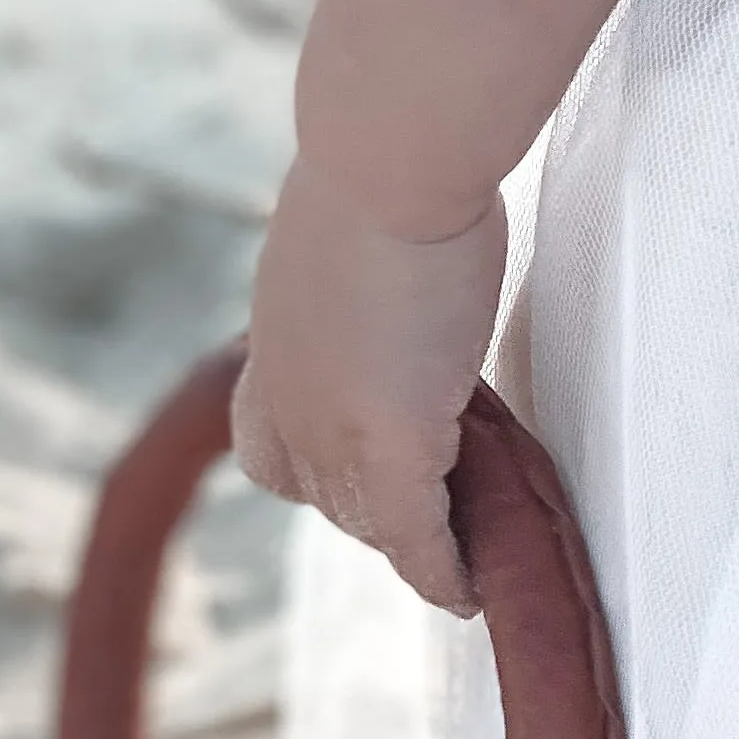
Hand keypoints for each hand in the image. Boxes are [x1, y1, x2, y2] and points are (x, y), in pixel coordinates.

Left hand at [235, 152, 506, 616]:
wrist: (390, 155)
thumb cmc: (390, 149)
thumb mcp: (357, 212)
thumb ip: (365, 248)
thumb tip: (404, 206)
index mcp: (275, 335)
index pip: (270, 439)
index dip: (313, 464)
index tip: (355, 467)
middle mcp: (285, 394)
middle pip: (320, 488)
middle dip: (372, 507)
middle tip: (437, 516)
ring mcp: (332, 428)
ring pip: (368, 518)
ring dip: (413, 543)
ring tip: (459, 557)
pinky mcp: (390, 447)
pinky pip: (417, 537)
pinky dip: (443, 569)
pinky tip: (468, 589)